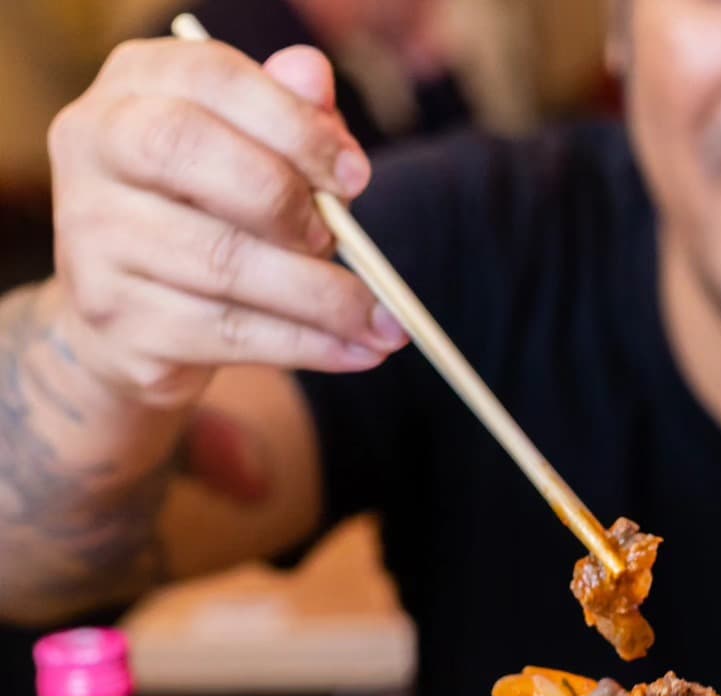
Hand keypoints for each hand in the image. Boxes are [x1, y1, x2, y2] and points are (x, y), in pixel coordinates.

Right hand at [47, 37, 406, 408]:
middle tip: (339, 238)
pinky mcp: (119, 321)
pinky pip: (229, 333)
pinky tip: (357, 352)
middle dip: (283, 198)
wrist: (134, 326)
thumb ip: (286, 119)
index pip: (208, 77)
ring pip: (221, 260)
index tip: (356, 175)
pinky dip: (307, 346)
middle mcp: (92, 151)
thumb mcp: (251, 162)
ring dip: (321, 297)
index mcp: (131, 91)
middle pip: (186, 149)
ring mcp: (93, 239)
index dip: (292, 123)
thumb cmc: (209, 224)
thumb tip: (314, 74)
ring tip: (383, 322)